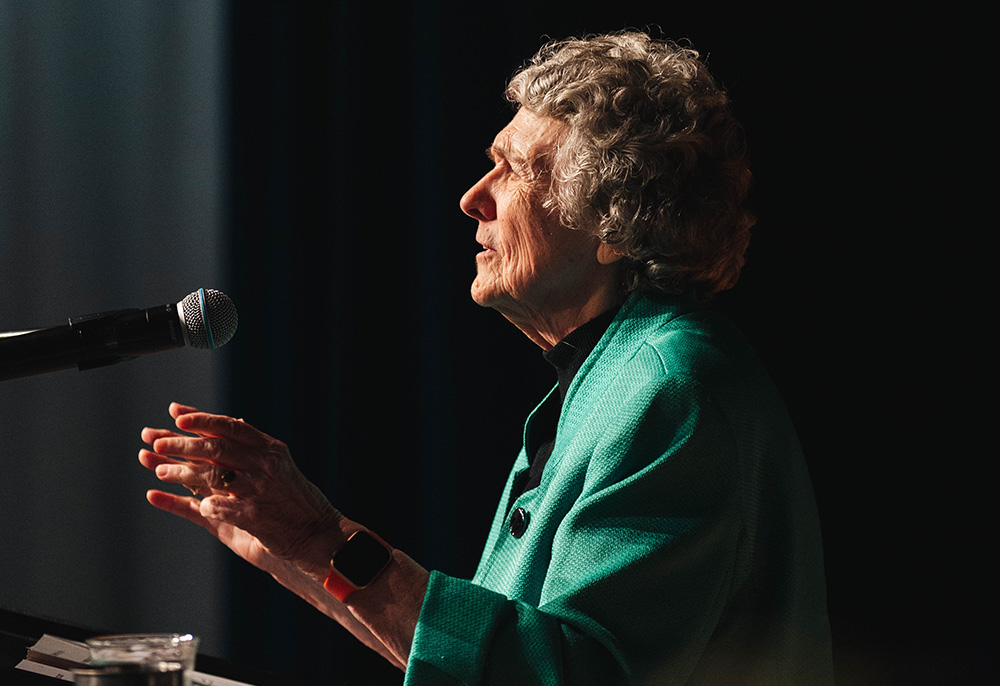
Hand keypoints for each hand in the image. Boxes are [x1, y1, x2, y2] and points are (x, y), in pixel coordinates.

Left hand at [139, 402, 345, 578]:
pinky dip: (203, 504)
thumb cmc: (291, 498)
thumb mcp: (278, 465)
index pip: (230, 426)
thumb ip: (252, 448)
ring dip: (182, 472)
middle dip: (182, 443)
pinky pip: (221, 507)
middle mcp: (266, 465)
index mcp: (270, 449)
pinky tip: (188, 503)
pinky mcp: (255, 516)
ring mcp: (260, 490)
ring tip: (160, 471)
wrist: (316, 533)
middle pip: (216, 448)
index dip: (201, 419)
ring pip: (213, 475)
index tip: (175, 415)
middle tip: (155, 441)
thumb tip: (227, 424)